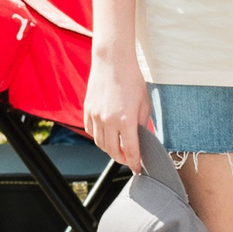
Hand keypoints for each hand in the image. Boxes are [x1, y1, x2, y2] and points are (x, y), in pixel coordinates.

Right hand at [81, 52, 150, 167]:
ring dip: (110, 149)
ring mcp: (95, 116)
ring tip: (118, 147)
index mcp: (126, 120)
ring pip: (100, 143)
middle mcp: (108, 121)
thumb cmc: (132, 79)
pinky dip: (99, 137)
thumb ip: (142, 124)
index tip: (137, 169)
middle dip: (121, 158)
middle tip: (128, 159)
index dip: (134, 163)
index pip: (131, 150)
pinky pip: (91, 132)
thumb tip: (141, 139)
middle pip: (113, 151)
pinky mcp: (88, 111)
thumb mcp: (144, 103)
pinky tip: (107, 134)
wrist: (112, 62)